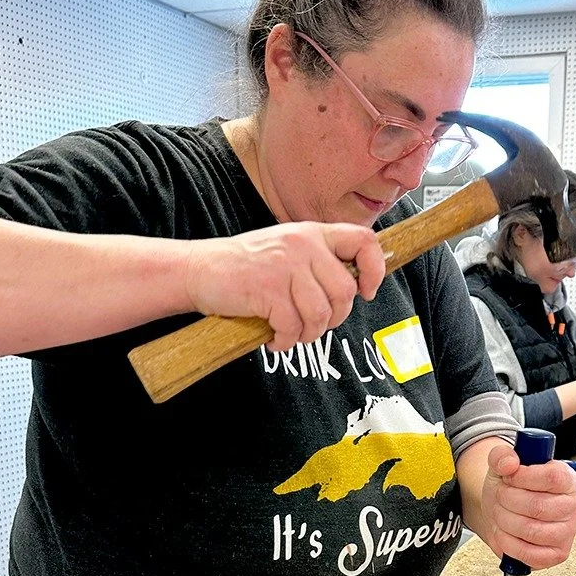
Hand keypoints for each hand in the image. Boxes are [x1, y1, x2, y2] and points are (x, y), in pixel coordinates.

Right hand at [186, 221, 387, 350]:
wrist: (200, 270)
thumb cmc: (245, 267)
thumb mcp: (287, 250)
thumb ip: (319, 262)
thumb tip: (354, 289)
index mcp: (312, 233)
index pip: (364, 241)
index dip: (375, 269)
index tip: (366, 291)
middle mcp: (303, 245)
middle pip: (345, 291)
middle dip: (333, 319)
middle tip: (312, 324)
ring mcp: (285, 266)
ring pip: (321, 314)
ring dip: (308, 334)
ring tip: (291, 333)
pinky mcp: (268, 289)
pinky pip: (293, 326)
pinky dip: (285, 341)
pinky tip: (273, 338)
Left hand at [480, 442, 575, 568]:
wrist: (503, 509)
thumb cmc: (510, 487)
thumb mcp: (502, 464)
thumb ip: (502, 456)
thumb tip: (509, 463)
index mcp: (566, 478)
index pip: (551, 478)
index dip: (523, 477)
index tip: (509, 477)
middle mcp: (573, 505)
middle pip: (537, 507)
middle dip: (507, 500)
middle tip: (500, 496)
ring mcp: (568, 532)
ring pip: (531, 531)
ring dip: (505, 521)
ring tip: (501, 512)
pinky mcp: (558, 554)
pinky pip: (530, 554)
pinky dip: (509, 544)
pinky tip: (505, 532)